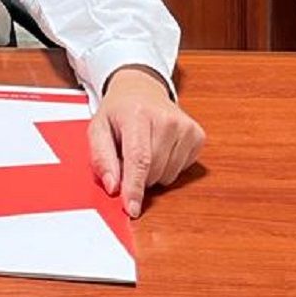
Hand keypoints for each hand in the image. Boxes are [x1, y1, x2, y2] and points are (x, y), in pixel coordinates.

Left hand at [88, 65, 205, 218]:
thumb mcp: (97, 128)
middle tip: (127, 155)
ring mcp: (185, 127)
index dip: (135, 187)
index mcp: (137, 114)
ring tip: (145, 148)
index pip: (139, 158)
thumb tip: (112, 186)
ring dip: (152, 173)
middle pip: (153, 171)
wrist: (142, 88)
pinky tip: (160, 147)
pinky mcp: (197, 135)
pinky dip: (168, 167)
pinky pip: (181, 171)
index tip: (132, 208)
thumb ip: (101, 158)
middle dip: (137, 176)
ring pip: (168, 176)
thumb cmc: (119, 111)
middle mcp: (166, 118)